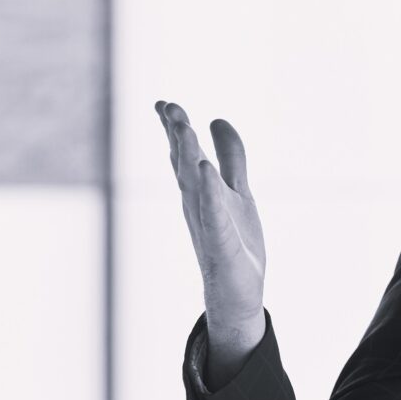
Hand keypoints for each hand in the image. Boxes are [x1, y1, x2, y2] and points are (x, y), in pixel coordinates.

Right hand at [158, 100, 266, 356]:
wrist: (237, 296)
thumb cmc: (235, 244)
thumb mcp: (237, 192)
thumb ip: (231, 157)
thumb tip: (218, 120)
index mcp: (201, 191)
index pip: (185, 154)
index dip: (174, 129)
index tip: (164, 103)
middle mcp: (198, 206)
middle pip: (185, 165)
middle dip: (177, 135)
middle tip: (167, 106)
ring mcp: (208, 225)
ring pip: (195, 186)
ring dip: (189, 156)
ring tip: (185, 126)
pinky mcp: (222, 247)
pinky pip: (215, 217)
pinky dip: (210, 194)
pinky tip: (207, 171)